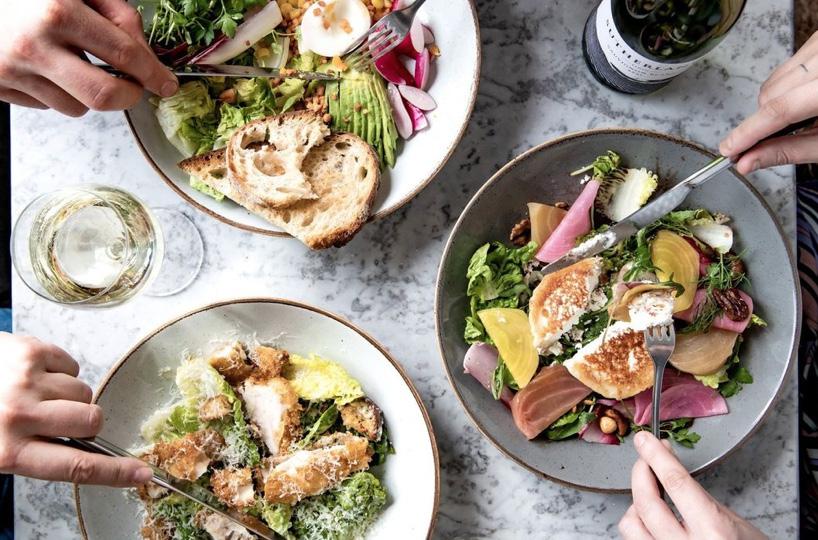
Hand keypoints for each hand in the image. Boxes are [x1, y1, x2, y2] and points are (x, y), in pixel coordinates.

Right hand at [0, 0, 177, 115]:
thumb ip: (119, 15)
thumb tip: (146, 56)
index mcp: (58, 12)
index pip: (123, 54)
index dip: (152, 73)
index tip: (167, 84)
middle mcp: (35, 46)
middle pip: (104, 96)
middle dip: (130, 96)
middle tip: (135, 87)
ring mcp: (14, 70)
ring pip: (77, 107)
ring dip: (89, 93)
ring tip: (77, 63)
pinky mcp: (0, 87)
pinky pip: (48, 106)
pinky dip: (59, 92)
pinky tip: (50, 67)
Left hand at [0, 333, 151, 485]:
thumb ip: (35, 453)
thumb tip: (83, 448)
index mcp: (9, 452)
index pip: (76, 468)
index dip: (114, 472)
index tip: (142, 474)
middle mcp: (20, 417)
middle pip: (92, 421)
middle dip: (86, 418)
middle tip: (60, 416)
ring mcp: (27, 381)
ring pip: (83, 389)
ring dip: (66, 391)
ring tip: (32, 390)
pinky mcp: (31, 351)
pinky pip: (71, 363)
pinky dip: (56, 367)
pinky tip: (29, 371)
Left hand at [618, 431, 766, 539]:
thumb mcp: (732, 521)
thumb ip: (698, 499)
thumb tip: (666, 470)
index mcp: (713, 532)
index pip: (676, 483)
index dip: (656, 457)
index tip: (645, 441)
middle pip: (646, 503)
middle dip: (640, 474)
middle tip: (644, 461)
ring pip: (631, 526)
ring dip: (636, 506)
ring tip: (650, 498)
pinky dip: (640, 526)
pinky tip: (651, 520)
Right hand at [719, 31, 817, 173]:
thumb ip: (788, 151)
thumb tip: (749, 161)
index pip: (781, 109)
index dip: (749, 132)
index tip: (728, 149)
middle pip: (773, 94)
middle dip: (764, 122)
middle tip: (767, 142)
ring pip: (774, 81)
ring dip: (774, 105)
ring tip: (801, 118)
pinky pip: (785, 68)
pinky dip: (785, 88)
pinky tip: (803, 100)